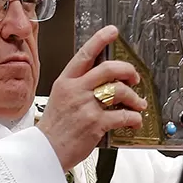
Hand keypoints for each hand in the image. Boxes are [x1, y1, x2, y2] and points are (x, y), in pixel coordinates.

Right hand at [37, 25, 145, 170]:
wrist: (45, 151)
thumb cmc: (54, 127)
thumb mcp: (60, 98)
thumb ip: (79, 86)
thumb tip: (104, 79)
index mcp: (66, 81)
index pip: (85, 54)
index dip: (100, 39)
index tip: (112, 32)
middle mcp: (76, 90)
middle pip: (109, 69)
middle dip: (128, 70)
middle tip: (134, 77)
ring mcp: (86, 106)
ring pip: (119, 90)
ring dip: (134, 97)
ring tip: (137, 103)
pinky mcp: (95, 123)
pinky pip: (123, 115)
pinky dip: (134, 118)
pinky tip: (135, 121)